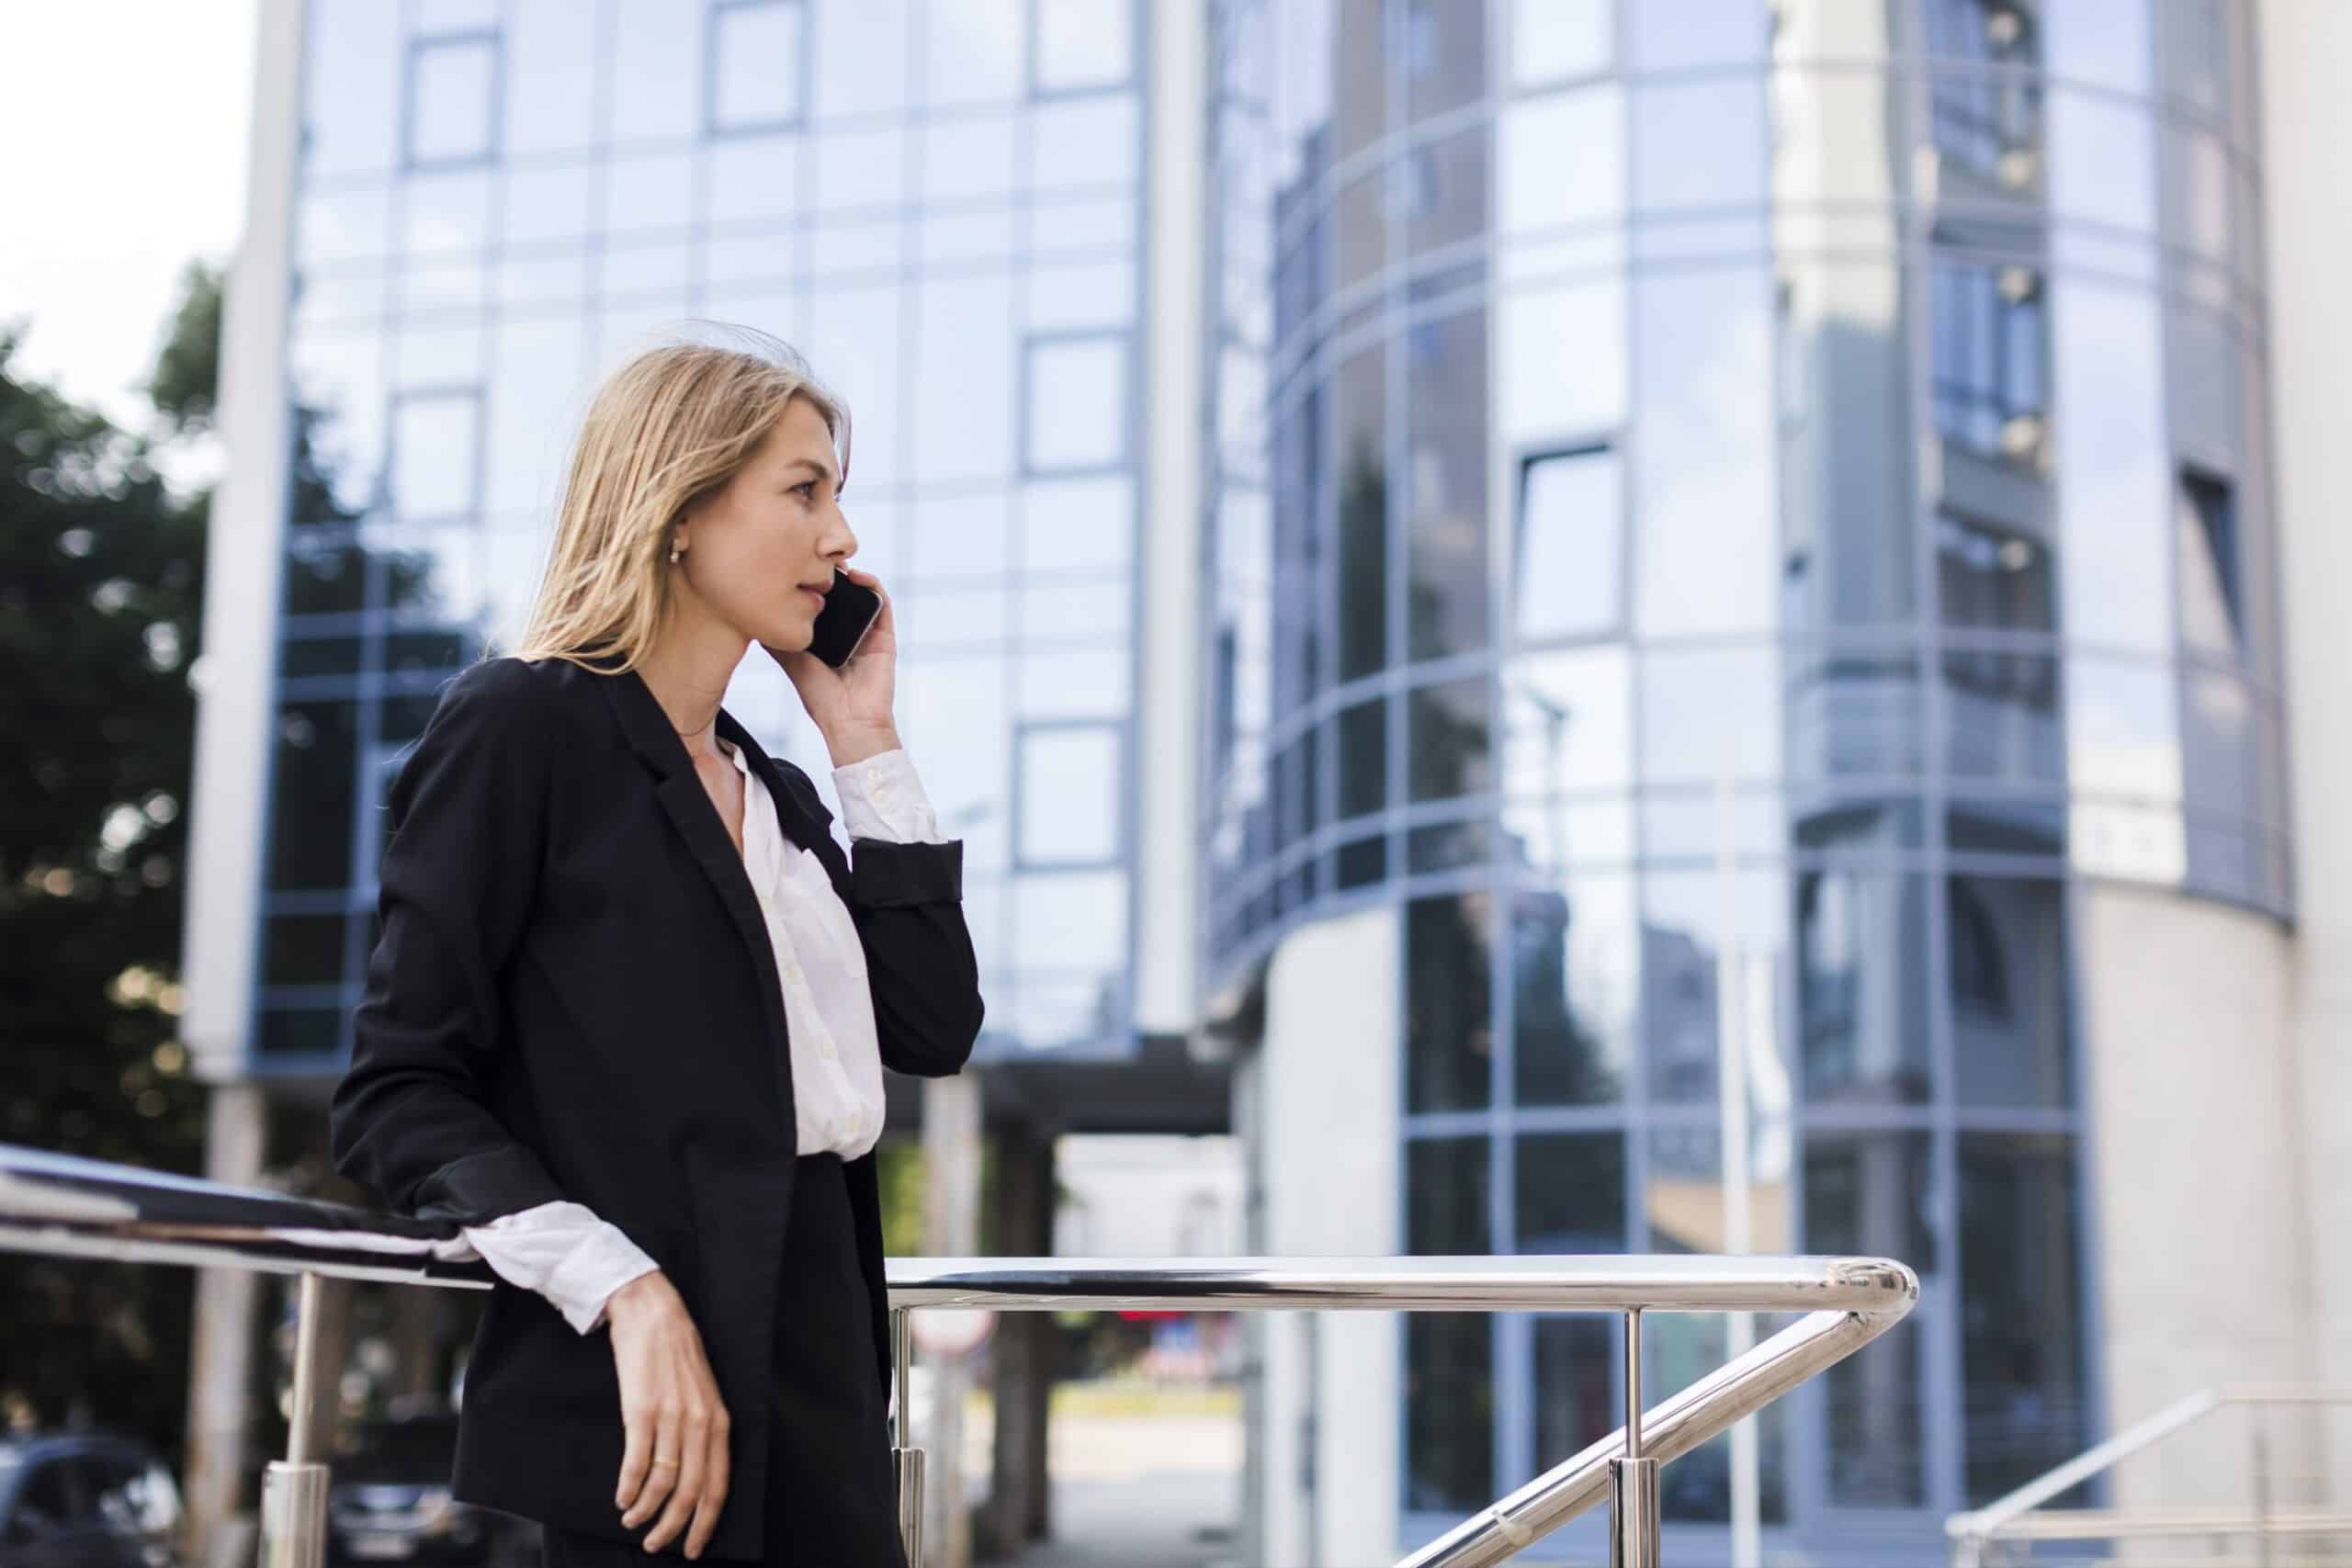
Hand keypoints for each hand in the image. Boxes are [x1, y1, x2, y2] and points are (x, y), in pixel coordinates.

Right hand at [606, 1271, 730, 1557]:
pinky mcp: (641, 1410)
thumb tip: (694, 1477)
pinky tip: (622, 1499)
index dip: (706, 1522)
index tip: (694, 1548)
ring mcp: (671, 1417)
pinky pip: (637, 1464)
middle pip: (691, 1492)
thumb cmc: (676, 1356)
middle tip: (657, 1545)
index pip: (718, 1485)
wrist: (652, 1313)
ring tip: (633, 1522)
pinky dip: (628, 1489)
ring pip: (663, 1484)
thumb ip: (703, 1432)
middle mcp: (701, 1423)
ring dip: (645, 1511)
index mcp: (720, 1422)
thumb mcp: (703, 1394)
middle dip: (674, 1528)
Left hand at [762, 566, 900, 763]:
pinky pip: (882, 603)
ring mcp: (868, 632)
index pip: (822, 602)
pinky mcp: (885, 636)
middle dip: (830, 573)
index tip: (795, 564)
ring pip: (862, 592)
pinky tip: (856, 576)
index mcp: (829, 637)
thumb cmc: (820, 699)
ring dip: (851, 573)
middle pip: (842, 594)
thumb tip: (753, 614)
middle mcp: (849, 631)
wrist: (849, 723)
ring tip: (833, 562)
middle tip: (814, 554)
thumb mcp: (791, 661)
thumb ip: (778, 639)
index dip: (812, 582)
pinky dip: (872, 585)